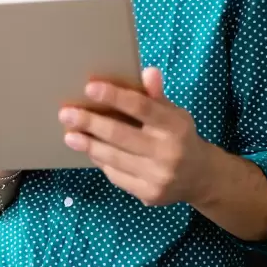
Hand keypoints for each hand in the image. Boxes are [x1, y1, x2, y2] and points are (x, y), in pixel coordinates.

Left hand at [58, 68, 212, 206]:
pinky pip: (116, 175)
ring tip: (69, 135)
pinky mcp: (148, 194)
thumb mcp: (174, 113)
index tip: (89, 87)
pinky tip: (89, 151)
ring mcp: (158, 176)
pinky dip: (101, 161)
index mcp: (175, 126)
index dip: (115, 96)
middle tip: (66, 114)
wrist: (200, 178)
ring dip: (88, 145)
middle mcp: (168, 152)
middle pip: (121, 134)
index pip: (142, 107)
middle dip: (90, 123)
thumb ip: (156, 95)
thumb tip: (148, 71)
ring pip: (114, 158)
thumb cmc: (179, 136)